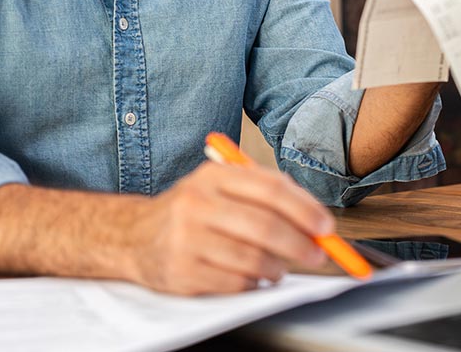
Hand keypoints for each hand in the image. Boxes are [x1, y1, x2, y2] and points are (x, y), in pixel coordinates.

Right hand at [124, 161, 332, 294]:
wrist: (134, 236)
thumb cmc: (193, 212)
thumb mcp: (220, 188)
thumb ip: (266, 197)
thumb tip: (315, 221)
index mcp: (213, 176)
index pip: (271, 189)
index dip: (305, 210)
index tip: (326, 228)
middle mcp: (196, 203)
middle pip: (264, 226)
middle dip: (300, 244)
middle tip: (316, 254)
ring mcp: (186, 238)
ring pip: (252, 259)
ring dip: (276, 268)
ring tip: (278, 269)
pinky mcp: (181, 271)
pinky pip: (234, 283)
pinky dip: (252, 284)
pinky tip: (250, 278)